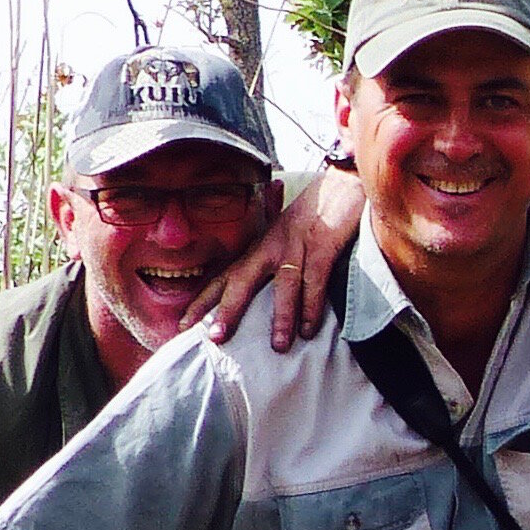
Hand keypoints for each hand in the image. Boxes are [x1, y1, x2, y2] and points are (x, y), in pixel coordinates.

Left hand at [196, 171, 364, 349]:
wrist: (343, 183)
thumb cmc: (316, 216)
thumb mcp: (287, 237)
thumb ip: (275, 263)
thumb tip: (268, 300)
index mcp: (260, 247)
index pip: (226, 276)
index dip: (205, 300)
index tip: (185, 324)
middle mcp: (271, 246)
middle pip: (242, 280)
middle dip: (227, 310)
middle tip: (214, 338)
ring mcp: (296, 245)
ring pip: (283, 285)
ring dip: (281, 317)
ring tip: (278, 346)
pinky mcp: (322, 245)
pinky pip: (314, 279)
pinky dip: (312, 305)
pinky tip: (310, 328)